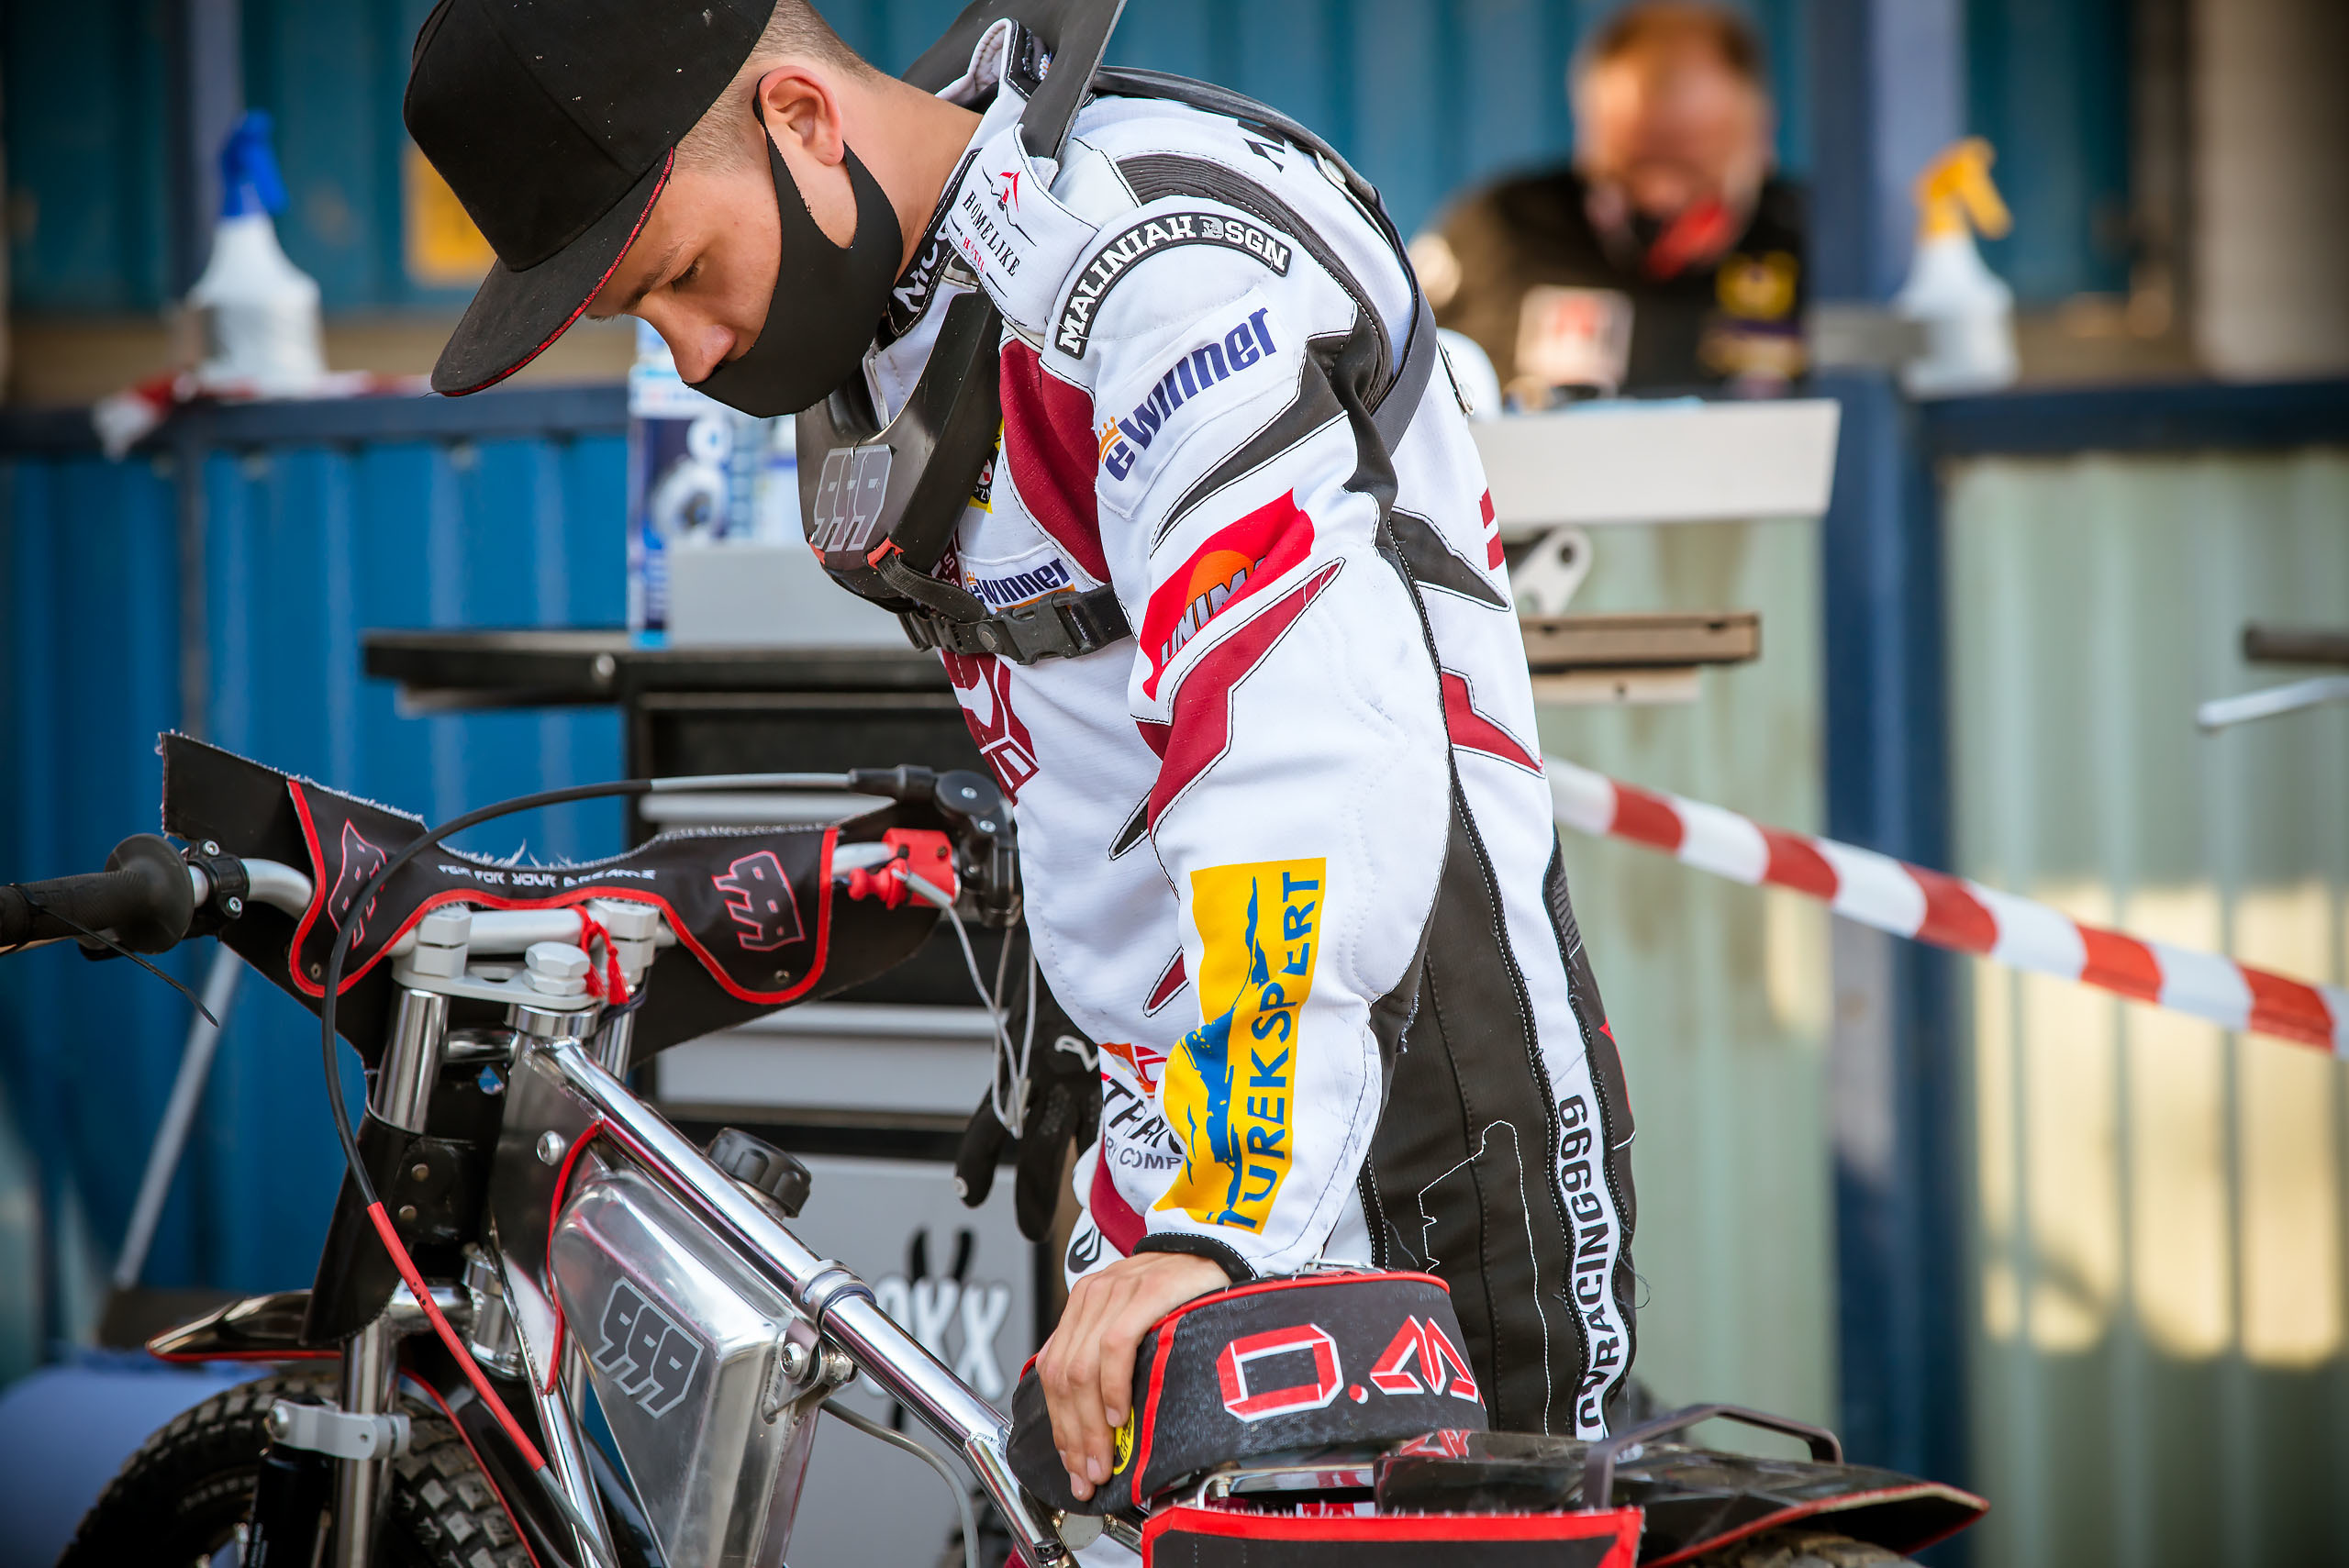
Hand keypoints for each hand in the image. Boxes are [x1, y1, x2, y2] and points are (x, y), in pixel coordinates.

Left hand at [1036, 1251, 1228, 1500]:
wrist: (1218, 1251)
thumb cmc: (1182, 1294)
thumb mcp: (1135, 1321)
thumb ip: (1106, 1355)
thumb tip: (1087, 1416)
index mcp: (1084, 1304)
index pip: (1053, 1372)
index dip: (1059, 1424)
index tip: (1072, 1463)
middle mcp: (1094, 1295)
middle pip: (1064, 1376)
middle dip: (1073, 1434)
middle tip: (1088, 1472)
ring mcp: (1118, 1292)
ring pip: (1082, 1369)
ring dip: (1090, 1425)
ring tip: (1103, 1458)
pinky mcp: (1147, 1293)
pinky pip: (1115, 1347)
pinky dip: (1112, 1387)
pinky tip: (1118, 1414)